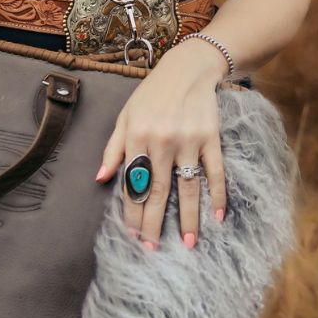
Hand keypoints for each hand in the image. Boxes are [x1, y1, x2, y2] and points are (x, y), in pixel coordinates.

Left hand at [94, 37, 229, 250]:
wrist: (188, 68)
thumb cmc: (151, 95)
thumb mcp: (125, 116)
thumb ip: (113, 148)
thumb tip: (100, 179)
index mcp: (137, 138)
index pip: (132, 184)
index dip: (131, 211)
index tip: (131, 234)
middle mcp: (161, 142)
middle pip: (156, 191)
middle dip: (153, 223)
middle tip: (152, 248)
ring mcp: (188, 141)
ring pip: (187, 187)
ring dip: (187, 218)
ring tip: (187, 244)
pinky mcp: (211, 138)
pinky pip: (215, 172)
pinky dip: (217, 195)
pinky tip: (217, 217)